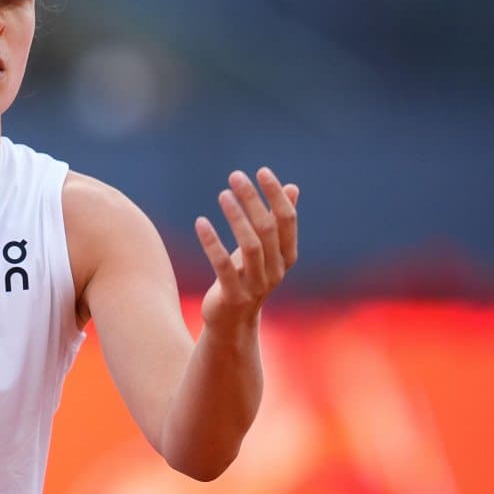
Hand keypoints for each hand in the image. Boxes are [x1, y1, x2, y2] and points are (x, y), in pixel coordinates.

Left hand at [195, 168, 298, 334]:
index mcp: (287, 256)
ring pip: (250, 246)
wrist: (232, 322)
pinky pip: (223, 266)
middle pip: (267, 229)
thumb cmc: (247, 277)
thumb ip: (277, 220)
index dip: (276, 195)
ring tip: (222, 194)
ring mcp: (256, 285)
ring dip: (236, 217)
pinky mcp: (234, 295)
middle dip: (252, 200)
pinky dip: (212, 242)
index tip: (261, 171)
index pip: (287, 220)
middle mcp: (276, 270)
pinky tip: (200, 222)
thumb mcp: (264, 249)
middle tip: (235, 176)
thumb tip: (294, 187)